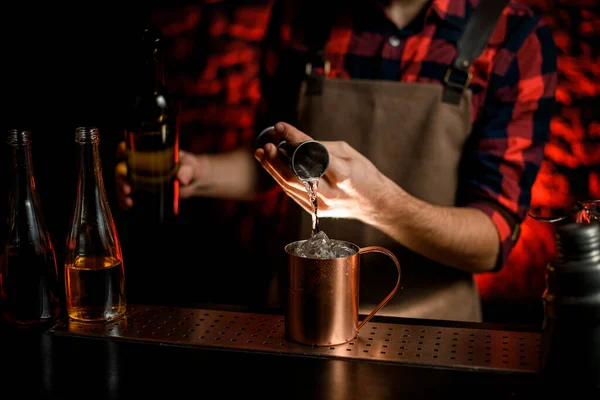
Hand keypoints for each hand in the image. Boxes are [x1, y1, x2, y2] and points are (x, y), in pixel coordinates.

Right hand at [114, 142, 209, 209]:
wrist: (193, 181)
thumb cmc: (190, 167)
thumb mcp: (190, 165)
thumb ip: (187, 169)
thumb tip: (182, 178)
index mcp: (149, 153)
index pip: (130, 147)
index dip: (123, 149)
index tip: (123, 155)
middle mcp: (140, 165)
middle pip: (122, 168)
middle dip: (120, 178)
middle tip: (127, 188)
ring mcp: (140, 179)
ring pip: (123, 183)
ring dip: (121, 192)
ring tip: (129, 200)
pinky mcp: (142, 192)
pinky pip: (129, 196)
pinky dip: (125, 202)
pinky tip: (129, 206)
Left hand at [254, 122, 388, 222]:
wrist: (374, 203)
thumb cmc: (363, 174)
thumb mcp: (348, 153)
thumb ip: (321, 147)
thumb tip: (294, 141)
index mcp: (343, 175)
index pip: (312, 154)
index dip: (294, 139)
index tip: (281, 127)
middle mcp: (331, 193)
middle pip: (295, 176)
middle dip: (277, 160)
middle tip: (266, 146)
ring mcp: (321, 205)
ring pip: (290, 186)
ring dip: (273, 169)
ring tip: (263, 154)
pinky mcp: (314, 211)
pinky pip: (293, 193)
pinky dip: (282, 178)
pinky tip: (273, 166)